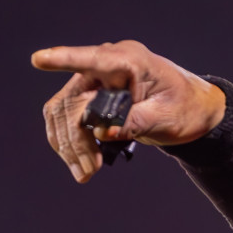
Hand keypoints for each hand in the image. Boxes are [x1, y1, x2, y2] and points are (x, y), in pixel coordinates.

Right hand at [32, 39, 226, 182]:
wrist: (193, 111)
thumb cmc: (185, 108)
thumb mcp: (165, 118)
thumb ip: (134, 123)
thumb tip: (101, 133)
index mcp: (130, 61)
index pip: (93, 59)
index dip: (64, 59)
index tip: (39, 59)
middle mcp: (106, 65)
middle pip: (73, 100)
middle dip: (74, 138)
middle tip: (88, 171)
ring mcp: (95, 80)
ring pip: (62, 111)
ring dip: (68, 144)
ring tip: (85, 173)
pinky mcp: (89, 96)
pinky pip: (66, 117)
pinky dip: (68, 142)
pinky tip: (79, 163)